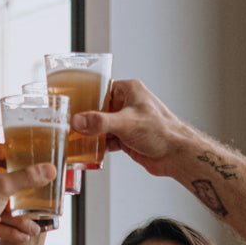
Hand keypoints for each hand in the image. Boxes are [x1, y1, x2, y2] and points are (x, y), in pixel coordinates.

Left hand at [0, 142, 54, 240]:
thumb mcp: (4, 188)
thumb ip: (28, 177)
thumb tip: (50, 169)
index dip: (10, 152)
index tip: (25, 159)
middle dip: (13, 180)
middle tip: (29, 181)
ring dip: (10, 202)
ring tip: (27, 207)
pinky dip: (2, 217)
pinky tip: (19, 231)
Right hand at [72, 79, 195, 177]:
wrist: (176, 155)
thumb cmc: (161, 131)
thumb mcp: (126, 123)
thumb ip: (100, 122)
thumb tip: (78, 121)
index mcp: (129, 91)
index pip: (101, 89)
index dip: (86, 97)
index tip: (70, 104)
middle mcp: (128, 105)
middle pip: (99, 109)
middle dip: (86, 119)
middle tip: (69, 124)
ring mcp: (128, 123)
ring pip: (102, 127)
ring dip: (91, 134)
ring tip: (75, 139)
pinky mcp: (128, 139)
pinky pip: (108, 140)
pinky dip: (99, 146)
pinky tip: (90, 151)